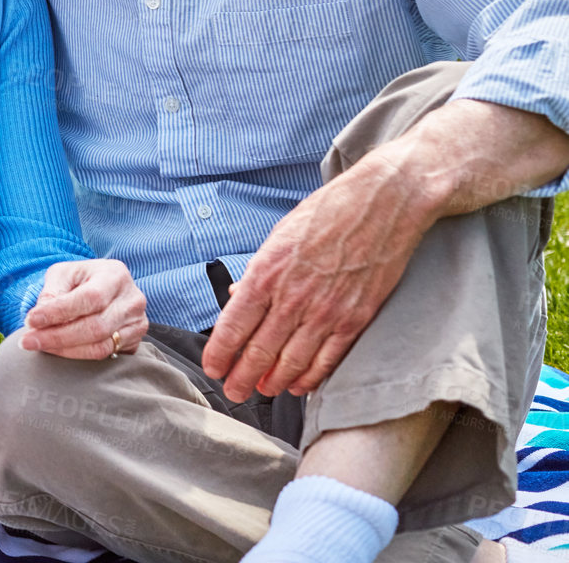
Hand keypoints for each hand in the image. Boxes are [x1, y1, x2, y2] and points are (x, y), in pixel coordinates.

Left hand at [19, 259, 147, 359]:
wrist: (104, 288)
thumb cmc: (80, 279)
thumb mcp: (63, 274)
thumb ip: (51, 293)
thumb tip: (37, 320)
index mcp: (115, 275)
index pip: (89, 298)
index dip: (59, 312)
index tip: (30, 320)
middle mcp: (132, 300)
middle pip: (95, 327)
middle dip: (57, 337)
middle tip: (27, 341)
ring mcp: (137, 323)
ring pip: (100, 346)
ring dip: (64, 350)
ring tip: (38, 345)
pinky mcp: (135, 342)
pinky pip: (106, 356)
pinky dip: (77, 356)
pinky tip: (58, 350)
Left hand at [201, 144, 427, 401]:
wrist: (382, 203)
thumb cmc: (327, 213)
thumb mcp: (278, 236)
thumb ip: (258, 272)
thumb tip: (237, 299)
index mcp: (266, 272)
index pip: (233, 326)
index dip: (220, 354)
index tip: (212, 369)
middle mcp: (293, 297)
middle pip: (259, 351)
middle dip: (241, 377)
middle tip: (233, 392)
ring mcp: (326, 311)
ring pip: (292, 362)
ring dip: (273, 382)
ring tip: (262, 391)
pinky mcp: (356, 318)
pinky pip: (328, 359)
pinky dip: (311, 377)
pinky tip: (299, 386)